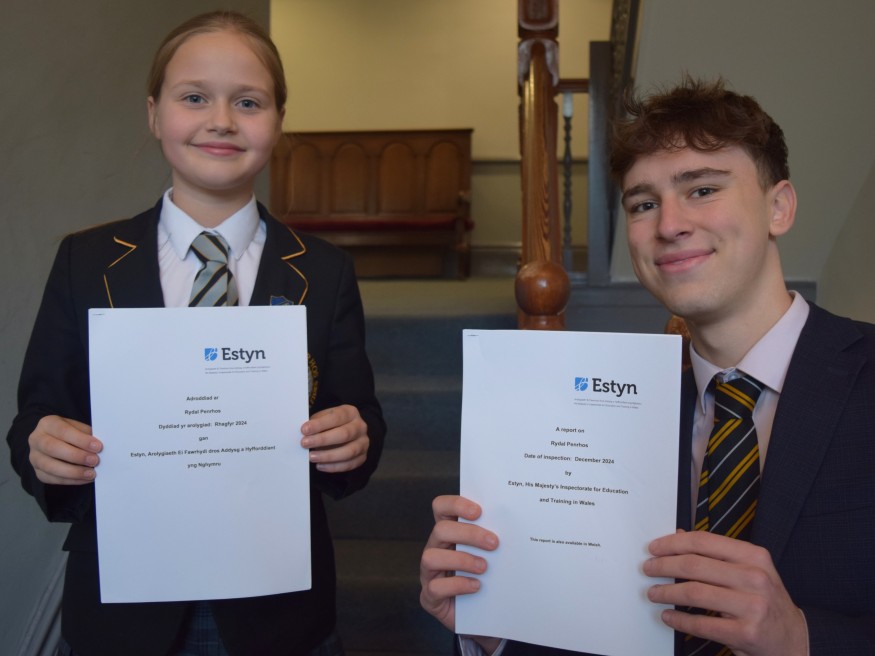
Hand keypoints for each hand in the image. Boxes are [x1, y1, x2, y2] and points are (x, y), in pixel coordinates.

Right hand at [28, 415, 101, 484]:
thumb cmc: (70, 433)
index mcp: (47, 424)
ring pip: (50, 467)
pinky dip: (71, 480)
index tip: (97, 446)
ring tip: (91, 473)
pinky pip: (52, 479)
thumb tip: (99, 447)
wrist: (54, 441)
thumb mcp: (77, 427)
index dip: (80, 439)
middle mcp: (36, 440)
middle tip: (95, 461)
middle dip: (76, 456)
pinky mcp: (38, 472)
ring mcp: (34, 457)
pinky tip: (85, 479)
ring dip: (73, 472)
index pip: (63, 430)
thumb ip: (86, 435)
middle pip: (52, 448)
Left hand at [300, 404, 368, 472]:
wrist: (348, 433)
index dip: (320, 424)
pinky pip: (349, 464)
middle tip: (305, 444)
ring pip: (349, 451)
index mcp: (350, 413)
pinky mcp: (362, 457)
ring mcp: (363, 443)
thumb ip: (316, 423)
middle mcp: (360, 427)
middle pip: (344, 434)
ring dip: (328, 456)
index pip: (336, 417)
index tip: (304, 430)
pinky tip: (320, 465)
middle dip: (323, 440)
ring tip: (311, 457)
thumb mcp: (324, 417)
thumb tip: (304, 432)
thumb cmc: (332, 424)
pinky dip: (333, 467)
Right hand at [420, 495, 501, 653]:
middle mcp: (435, 548)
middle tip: (493, 543)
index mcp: (448, 532)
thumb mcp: (488, 554)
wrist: (482, 614)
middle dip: (468, 534)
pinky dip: (457, 585)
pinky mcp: (429, 597)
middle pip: (441, 530)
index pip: (441, 507)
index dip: (456, 505)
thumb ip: (491, 538)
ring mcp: (429, 573)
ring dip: (461, 560)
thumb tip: (513, 523)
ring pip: (431, 557)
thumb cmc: (486, 576)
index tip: (478, 511)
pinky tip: (476, 586)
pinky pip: (436, 587)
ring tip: (484, 567)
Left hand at [644, 530, 807, 655]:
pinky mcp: (746, 633)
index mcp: (754, 556)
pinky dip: (679, 620)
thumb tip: (679, 536)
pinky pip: (702, 624)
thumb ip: (717, 553)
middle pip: (694, 565)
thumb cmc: (765, 601)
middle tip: (648, 569)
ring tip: (654, 593)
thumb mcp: (749, 570)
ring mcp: (752, 606)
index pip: (704, 541)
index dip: (673, 543)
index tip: (654, 548)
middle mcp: (755, 577)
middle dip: (664, 566)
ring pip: (695, 593)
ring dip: (667, 593)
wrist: (794, 638)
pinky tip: (669, 616)